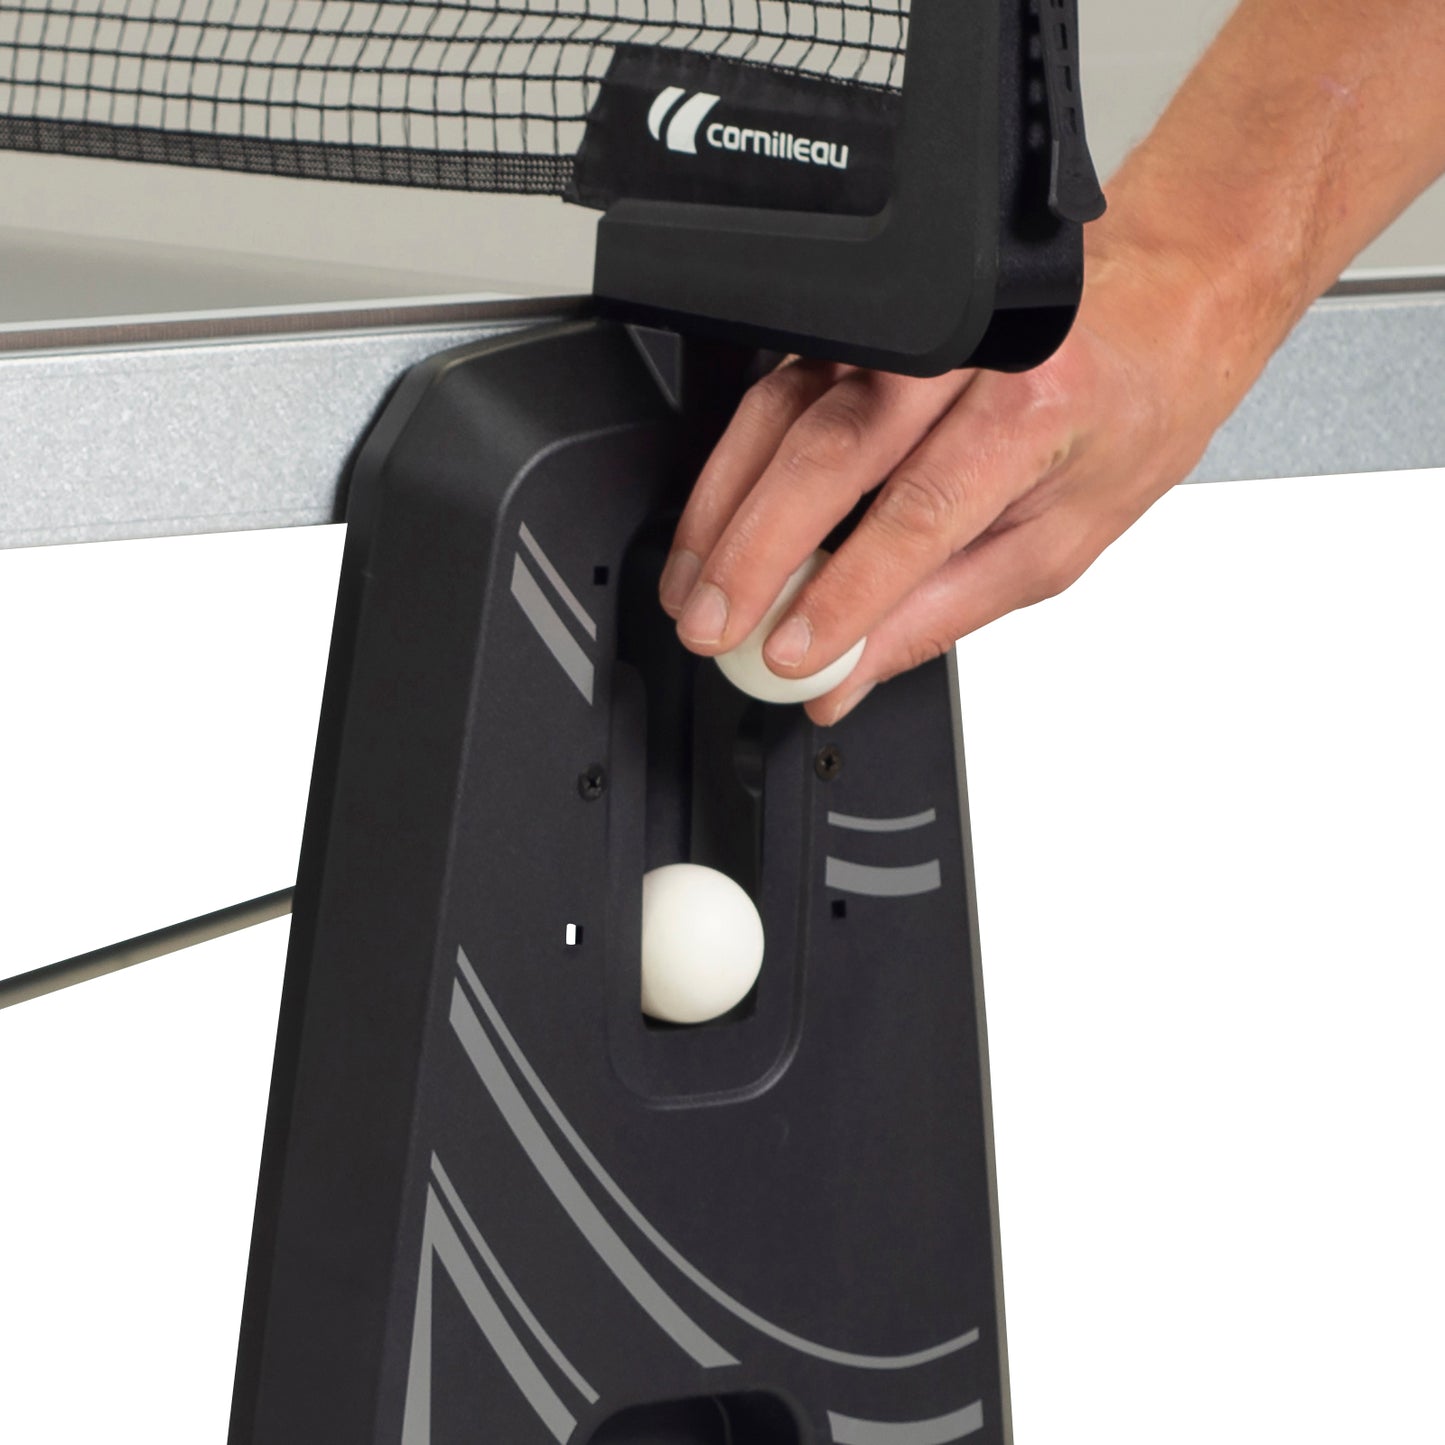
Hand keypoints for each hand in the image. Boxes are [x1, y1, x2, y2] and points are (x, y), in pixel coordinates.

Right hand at [657, 224, 1275, 725]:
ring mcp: (901, 324)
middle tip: (711, 630)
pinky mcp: (859, 321)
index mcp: (1037, 402)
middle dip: (754, 554)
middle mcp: (964, 349)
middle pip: (830, 451)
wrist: (1147, 308)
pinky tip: (711, 528)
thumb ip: (945, 613)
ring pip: (780, 416)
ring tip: (692, 594)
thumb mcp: (1058, 540)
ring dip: (721, 515)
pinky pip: (774, 394)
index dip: (845, 592)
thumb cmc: (1121, 418)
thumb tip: (848, 677)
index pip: (919, 511)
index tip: (792, 655)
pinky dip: (731, 469)